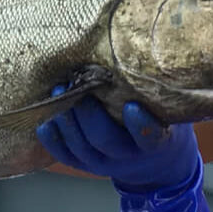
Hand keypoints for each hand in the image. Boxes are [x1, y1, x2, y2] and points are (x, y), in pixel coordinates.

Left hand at [37, 91, 201, 192]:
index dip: (140, 125)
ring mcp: (103, 163)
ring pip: (81, 147)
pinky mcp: (84, 164)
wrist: (153, 161)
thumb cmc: (160, 121)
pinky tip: (45, 122)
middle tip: (79, 87)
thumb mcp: (167, 108)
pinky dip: (52, 140)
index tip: (132, 106)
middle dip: (89, 115)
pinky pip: (65, 155)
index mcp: (155, 144)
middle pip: (105, 140)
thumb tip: (145, 46)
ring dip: (67, 121)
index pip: (150, 137)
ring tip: (59, 91)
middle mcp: (127, 157)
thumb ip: (157, 89)